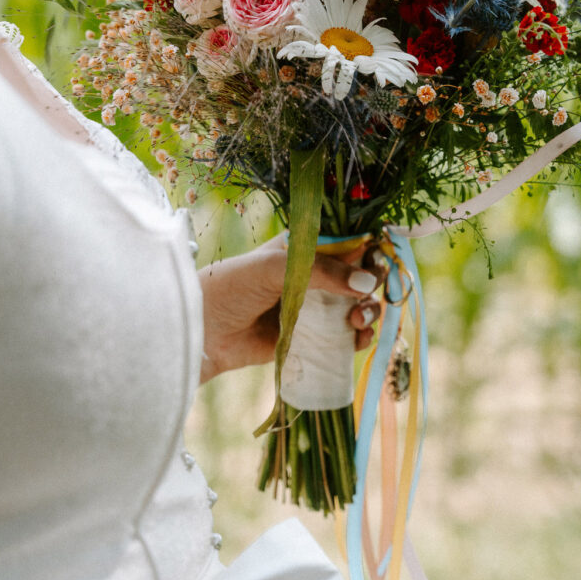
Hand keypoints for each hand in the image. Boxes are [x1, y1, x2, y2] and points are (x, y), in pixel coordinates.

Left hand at [197, 235, 385, 383]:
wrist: (204, 332)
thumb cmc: (232, 287)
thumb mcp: (275, 267)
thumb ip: (322, 271)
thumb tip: (367, 283)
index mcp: (304, 249)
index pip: (348, 242)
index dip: (368, 249)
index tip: (376, 259)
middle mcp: (314, 276)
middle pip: (361, 275)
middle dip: (372, 283)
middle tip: (365, 294)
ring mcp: (315, 307)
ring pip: (360, 305)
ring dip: (369, 311)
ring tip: (357, 321)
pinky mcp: (312, 337)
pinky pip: (347, 335)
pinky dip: (360, 336)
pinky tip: (357, 337)